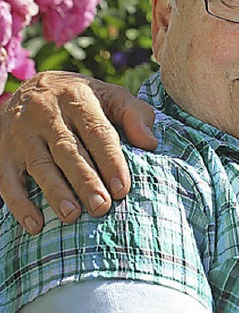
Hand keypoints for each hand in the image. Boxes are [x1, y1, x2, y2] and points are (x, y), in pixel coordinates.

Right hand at [0, 71, 156, 233]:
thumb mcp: (111, 96)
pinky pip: (7, 179)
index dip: (110, 160)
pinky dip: (19, 203)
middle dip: (85, 180)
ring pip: (39, 164)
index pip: (97, 131)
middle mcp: (46, 113)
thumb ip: (134, 115)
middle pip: (67, 150)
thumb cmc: (83, 99)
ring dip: (55, 192)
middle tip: (101, 207)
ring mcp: (21, 132)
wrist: (32, 88)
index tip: (122, 188)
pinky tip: (35, 224)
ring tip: (72, 215)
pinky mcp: (3, 150)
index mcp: (78, 97)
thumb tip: (150, 143)